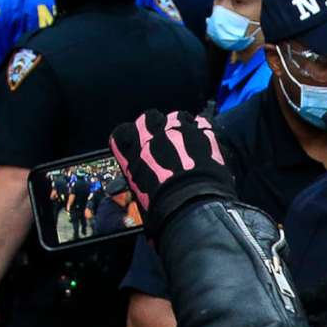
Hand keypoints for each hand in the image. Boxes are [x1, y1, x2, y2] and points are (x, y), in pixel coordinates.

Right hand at [111, 108, 232, 235]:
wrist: (194, 208)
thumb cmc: (164, 209)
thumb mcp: (140, 196)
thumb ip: (140, 179)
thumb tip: (145, 184)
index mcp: (133, 152)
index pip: (122, 133)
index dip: (130, 139)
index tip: (135, 146)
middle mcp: (153, 136)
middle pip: (149, 118)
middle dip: (155, 127)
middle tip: (163, 142)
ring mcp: (180, 131)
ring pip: (176, 116)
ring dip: (179, 126)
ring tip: (185, 141)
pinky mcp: (204, 134)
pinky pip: (201, 122)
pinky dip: (201, 130)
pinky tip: (203, 142)